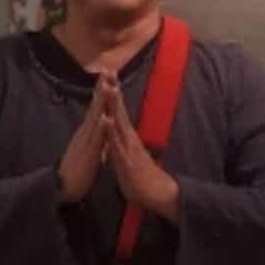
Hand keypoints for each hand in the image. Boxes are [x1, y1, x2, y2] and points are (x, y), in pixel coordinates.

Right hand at [57, 69, 115, 203]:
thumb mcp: (90, 149)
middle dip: (102, 88)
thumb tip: (102, 126)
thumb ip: (96, 137)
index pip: (97, 107)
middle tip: (107, 70)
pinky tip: (104, 118)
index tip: (109, 74)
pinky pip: (95, 140)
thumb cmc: (78, 170)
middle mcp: (85, 133)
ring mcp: (86, 142)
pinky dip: (100, 129)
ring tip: (107, 86)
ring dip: (101, 103)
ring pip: (95, 119)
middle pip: (95, 107)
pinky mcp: (87, 154)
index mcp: (88, 132)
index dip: (103, 91)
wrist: (62, 188)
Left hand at [103, 83, 180, 221]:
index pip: (118, 111)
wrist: (159, 194)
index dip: (112, 94)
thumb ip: (123, 146)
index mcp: (128, 137)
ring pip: (119, 123)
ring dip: (114, 105)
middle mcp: (129, 138)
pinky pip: (116, 143)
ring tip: (110, 87)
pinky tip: (106, 119)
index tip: (108, 77)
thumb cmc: (142, 178)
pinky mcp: (126, 160)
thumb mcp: (128, 157)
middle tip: (109, 70)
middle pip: (119, 110)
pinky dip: (110, 131)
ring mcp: (128, 148)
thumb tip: (118, 137)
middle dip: (113, 90)